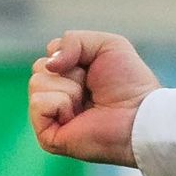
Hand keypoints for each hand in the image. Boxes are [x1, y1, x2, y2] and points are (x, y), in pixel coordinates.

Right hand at [28, 28, 157, 166]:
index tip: (92, 68)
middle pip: (39, 67)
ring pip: (36, 83)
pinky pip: (37, 103)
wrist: (139, 115)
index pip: (49, 55)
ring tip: (86, 103)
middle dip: (69, 71)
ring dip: (68, 87)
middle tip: (91, 88)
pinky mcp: (48, 135)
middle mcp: (57, 96)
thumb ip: (73, 40)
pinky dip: (59, 103)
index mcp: (69, 77)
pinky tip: (75, 115)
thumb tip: (48, 64)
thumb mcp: (106, 44)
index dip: (71, 55)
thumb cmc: (130, 83)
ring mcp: (51, 116)